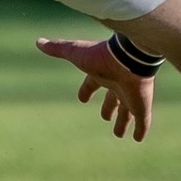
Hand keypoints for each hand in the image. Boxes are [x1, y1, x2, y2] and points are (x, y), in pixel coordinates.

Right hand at [36, 36, 155, 141]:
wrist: (129, 58)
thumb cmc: (101, 56)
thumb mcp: (75, 53)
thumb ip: (58, 48)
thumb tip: (39, 41)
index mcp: (102, 74)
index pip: (92, 84)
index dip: (87, 90)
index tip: (82, 99)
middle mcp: (118, 86)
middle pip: (112, 99)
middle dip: (108, 107)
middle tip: (105, 117)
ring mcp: (131, 97)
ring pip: (127, 112)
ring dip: (123, 122)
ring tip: (118, 134)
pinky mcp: (141, 106)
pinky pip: (142, 121)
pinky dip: (140, 130)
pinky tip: (138, 138)